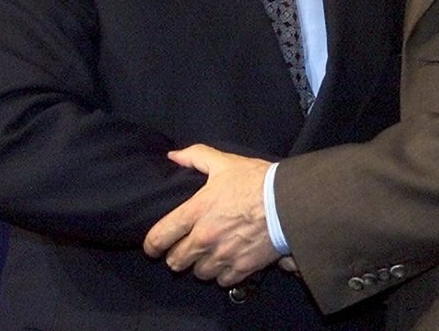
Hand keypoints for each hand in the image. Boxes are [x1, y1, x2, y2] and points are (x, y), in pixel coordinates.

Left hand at [143, 143, 278, 286]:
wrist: (288, 203)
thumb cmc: (255, 181)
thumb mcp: (223, 162)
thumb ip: (195, 157)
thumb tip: (173, 157)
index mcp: (196, 211)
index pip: (161, 236)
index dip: (151, 245)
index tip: (151, 248)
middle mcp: (205, 238)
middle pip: (176, 261)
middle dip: (176, 256)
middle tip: (182, 249)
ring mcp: (223, 256)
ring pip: (198, 273)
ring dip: (199, 266)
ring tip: (206, 255)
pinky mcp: (241, 269)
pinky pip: (222, 282)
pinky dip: (221, 275)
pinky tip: (226, 262)